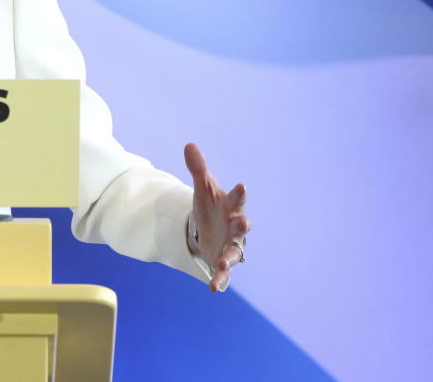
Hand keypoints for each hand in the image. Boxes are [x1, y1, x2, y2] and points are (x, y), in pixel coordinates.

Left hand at [184, 143, 249, 291]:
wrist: (209, 226)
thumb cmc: (211, 204)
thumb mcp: (202, 187)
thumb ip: (198, 169)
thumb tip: (189, 145)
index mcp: (231, 206)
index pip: (238, 198)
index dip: (239, 193)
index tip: (241, 186)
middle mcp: (235, 226)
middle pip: (242, 225)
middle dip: (242, 224)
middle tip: (243, 223)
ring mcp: (231, 243)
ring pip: (235, 251)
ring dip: (231, 257)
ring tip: (223, 263)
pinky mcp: (223, 258)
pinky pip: (224, 271)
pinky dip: (220, 279)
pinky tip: (213, 288)